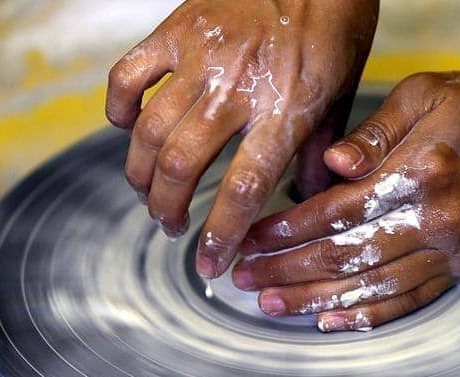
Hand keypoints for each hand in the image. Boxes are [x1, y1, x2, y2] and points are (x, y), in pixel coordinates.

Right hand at [106, 0, 377, 277]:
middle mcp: (239, 89)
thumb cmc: (336, 25)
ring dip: (142, 175)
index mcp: (285, 110)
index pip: (243, 189)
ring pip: (152, 132)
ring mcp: (201, 57)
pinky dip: (119, 110)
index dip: (220, 235)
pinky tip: (127, 130)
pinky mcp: (177, 30)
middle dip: (168, 209)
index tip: (208, 267)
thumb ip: (320, 152)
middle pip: (183, 166)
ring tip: (150, 194)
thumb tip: (310, 201)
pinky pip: (129, 76)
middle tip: (172, 226)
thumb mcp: (340, 95)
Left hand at [234, 71, 459, 330]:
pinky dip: (367, 317)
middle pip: (347, 255)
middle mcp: (437, 219)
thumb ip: (375, 132)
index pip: (339, 209)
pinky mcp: (458, 269)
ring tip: (272, 306)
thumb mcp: (424, 95)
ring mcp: (450, 251)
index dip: (289, 228)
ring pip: (371, 287)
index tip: (252, 236)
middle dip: (289, 270)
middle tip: (246, 279)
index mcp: (422, 171)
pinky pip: (408, 302)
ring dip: (317, 300)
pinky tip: (331, 323)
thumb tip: (332, 164)